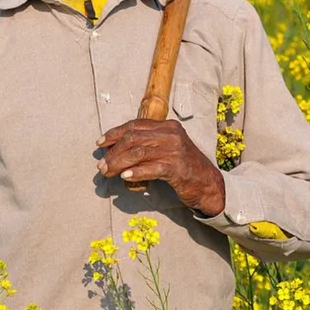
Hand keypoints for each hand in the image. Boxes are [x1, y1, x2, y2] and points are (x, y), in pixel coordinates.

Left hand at [96, 118, 225, 215]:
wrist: (209, 184)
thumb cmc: (183, 168)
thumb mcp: (166, 150)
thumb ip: (147, 146)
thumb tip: (114, 150)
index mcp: (167, 126)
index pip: (134, 125)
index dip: (114, 133)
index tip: (100, 144)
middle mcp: (171, 134)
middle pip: (133, 138)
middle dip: (113, 152)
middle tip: (101, 165)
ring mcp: (175, 150)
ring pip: (139, 152)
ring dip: (119, 163)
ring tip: (107, 172)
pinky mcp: (178, 168)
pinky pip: (152, 168)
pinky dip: (136, 172)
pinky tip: (125, 177)